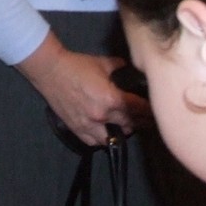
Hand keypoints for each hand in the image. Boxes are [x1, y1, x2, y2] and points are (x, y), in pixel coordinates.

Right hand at [17, 35, 148, 146]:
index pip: (137, 109)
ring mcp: (88, 124)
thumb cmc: (77, 65)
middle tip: (147, 120)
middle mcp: (102, 115)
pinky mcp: (76, 128)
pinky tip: (107, 134)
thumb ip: (118, 67)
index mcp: (110, 98)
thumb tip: (128, 68)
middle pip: (128, 124)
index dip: (148, 110)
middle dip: (140, 122)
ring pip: (113, 138)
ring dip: (121, 132)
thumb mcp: (102, 63)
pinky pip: (94, 142)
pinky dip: (102, 139)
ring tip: (127, 127)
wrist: (50, 71)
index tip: (155, 111)